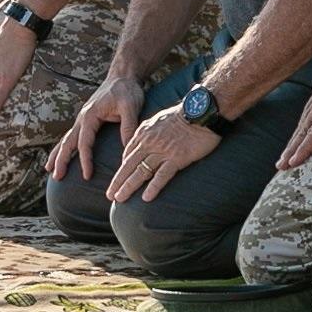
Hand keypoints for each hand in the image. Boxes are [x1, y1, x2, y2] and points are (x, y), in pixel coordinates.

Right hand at [53, 74, 142, 181]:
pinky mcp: (87, 120)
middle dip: (61, 160)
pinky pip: (73, 136)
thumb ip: (128, 127)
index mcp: (90, 115)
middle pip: (68, 142)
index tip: (87, 176)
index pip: (85, 142)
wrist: (123, 76)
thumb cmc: (126, 90)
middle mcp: (83, 118)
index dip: (85, 160)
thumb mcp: (131, 107)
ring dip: (58, 154)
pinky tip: (61, 155)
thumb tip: (126, 149)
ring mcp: (83, 119)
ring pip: (67, 139)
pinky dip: (65, 147)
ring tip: (49, 170)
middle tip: (57, 176)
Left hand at [106, 106, 221, 203]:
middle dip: (117, 181)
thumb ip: (147, 132)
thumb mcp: (157, 120)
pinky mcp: (177, 158)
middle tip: (109, 195)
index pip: (127, 154)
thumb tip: (140, 142)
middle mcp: (149, 143)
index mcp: (143, 133)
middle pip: (128, 165)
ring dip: (128, 187)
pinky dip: (153, 187)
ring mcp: (162, 152)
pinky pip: (162, 175)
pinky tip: (145, 198)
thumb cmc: (182, 115)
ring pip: (140, 172)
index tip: (118, 180)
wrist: (201, 112)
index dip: (122, 169)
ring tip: (119, 199)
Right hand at [278, 44, 311, 171]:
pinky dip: (301, 125)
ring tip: (286, 154)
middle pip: (303, 129)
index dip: (304, 149)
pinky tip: (300, 130)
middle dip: (291, 148)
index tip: (292, 163)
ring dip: (293, 139)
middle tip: (280, 165)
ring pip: (303, 121)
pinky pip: (307, 111)